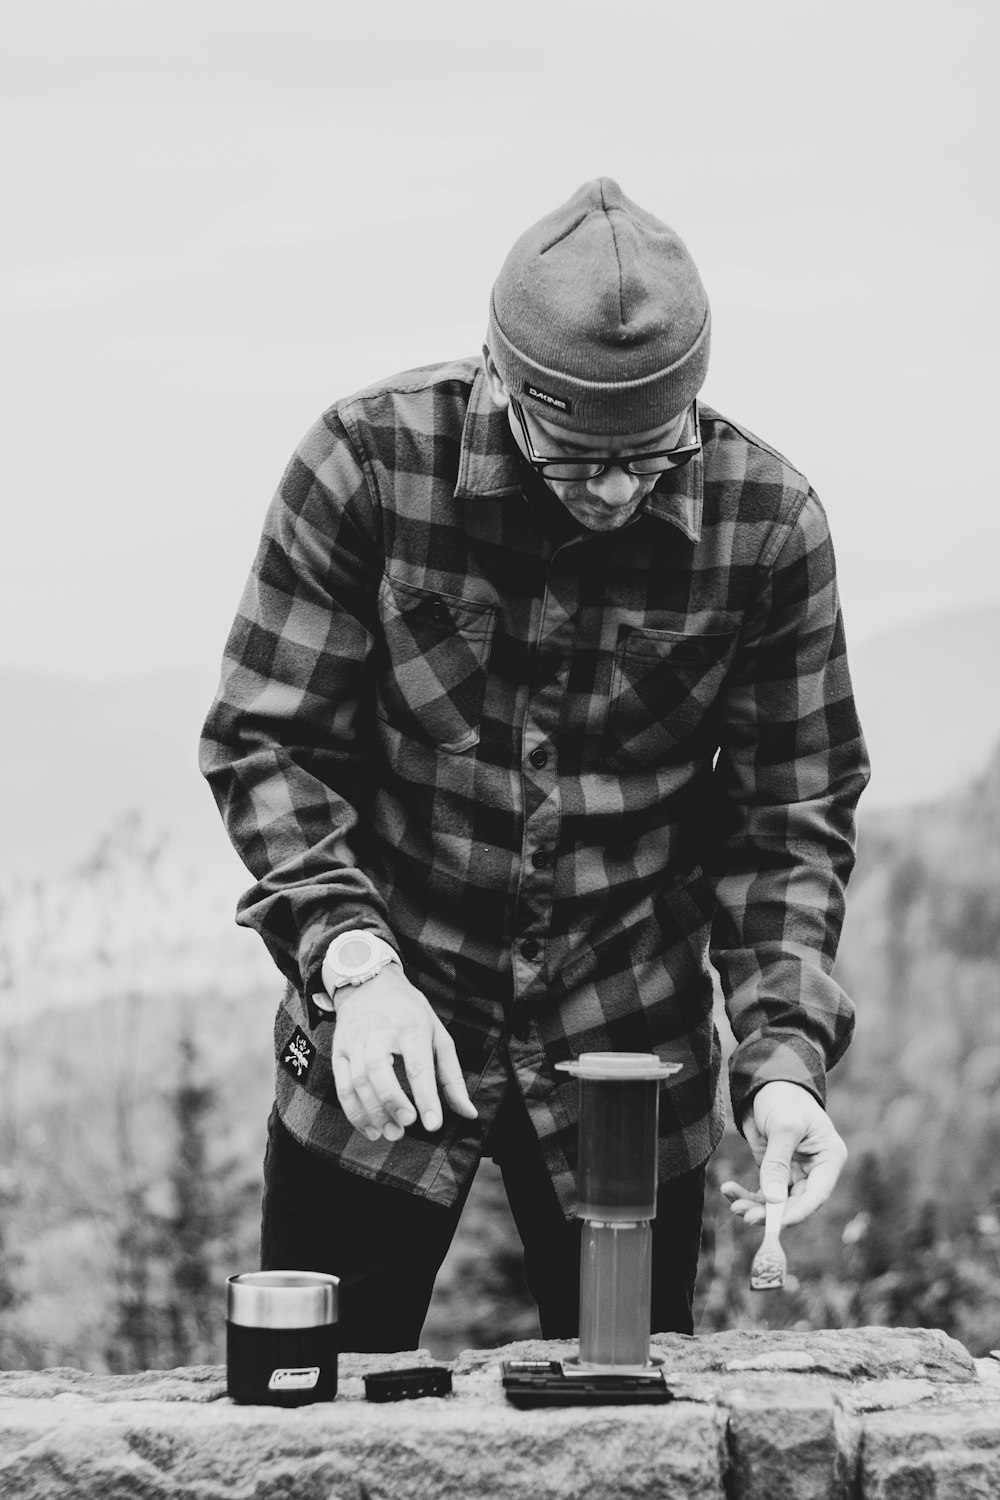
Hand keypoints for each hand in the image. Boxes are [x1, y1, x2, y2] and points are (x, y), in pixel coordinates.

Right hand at [329, 965, 477, 1143]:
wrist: (369, 983)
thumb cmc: (409, 1013)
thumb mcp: (437, 1034)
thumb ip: (451, 1076)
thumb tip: (468, 1112)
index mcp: (411, 1027)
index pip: (418, 1065)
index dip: (426, 1096)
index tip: (433, 1124)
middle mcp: (380, 1033)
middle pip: (380, 1071)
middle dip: (392, 1102)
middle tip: (407, 1125)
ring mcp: (355, 1042)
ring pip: (358, 1081)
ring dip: (373, 1112)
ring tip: (391, 1133)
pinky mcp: (339, 1052)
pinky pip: (343, 1086)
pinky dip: (354, 1112)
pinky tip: (370, 1128)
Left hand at [720, 1080, 846, 1228]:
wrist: (767, 1082)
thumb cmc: (785, 1098)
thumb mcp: (784, 1127)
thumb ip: (778, 1163)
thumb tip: (774, 1200)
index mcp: (829, 1158)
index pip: (817, 1194)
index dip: (798, 1212)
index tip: (776, 1223)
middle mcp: (815, 1170)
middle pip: (795, 1202)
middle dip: (770, 1212)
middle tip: (746, 1216)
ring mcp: (794, 1173)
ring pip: (777, 1202)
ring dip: (755, 1206)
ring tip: (735, 1206)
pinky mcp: (774, 1172)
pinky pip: (762, 1192)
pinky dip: (746, 1194)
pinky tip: (729, 1190)